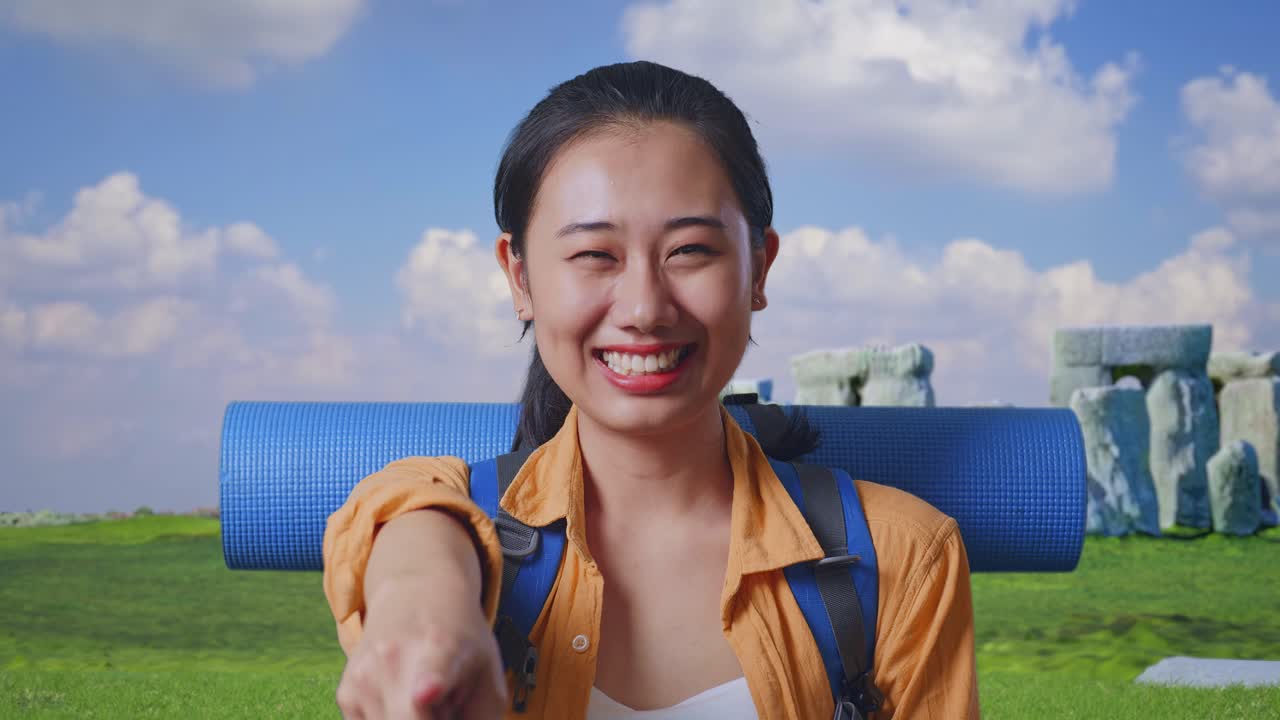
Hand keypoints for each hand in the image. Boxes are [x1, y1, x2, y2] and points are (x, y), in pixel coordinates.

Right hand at [336, 578, 506, 718]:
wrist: (414, 593)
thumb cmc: (460, 641)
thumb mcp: (488, 674)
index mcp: (440, 648)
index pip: (433, 672)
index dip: (430, 684)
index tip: (426, 692)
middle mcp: (394, 661)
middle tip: (445, 704)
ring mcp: (363, 679)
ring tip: (428, 700)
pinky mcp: (345, 696)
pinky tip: (405, 699)